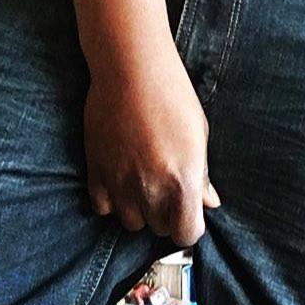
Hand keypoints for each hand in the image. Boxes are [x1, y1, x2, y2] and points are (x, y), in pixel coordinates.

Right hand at [83, 42, 220, 245]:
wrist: (132, 71)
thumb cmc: (174, 97)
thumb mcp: (199, 135)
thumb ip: (202, 175)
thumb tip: (209, 201)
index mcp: (183, 183)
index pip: (187, 233)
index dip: (189, 225)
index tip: (189, 212)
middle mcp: (151, 191)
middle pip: (159, 228)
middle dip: (166, 213)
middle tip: (167, 185)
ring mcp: (120, 184)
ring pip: (131, 222)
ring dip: (139, 208)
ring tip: (144, 180)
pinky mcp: (96, 172)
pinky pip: (103, 207)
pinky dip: (112, 199)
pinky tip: (121, 178)